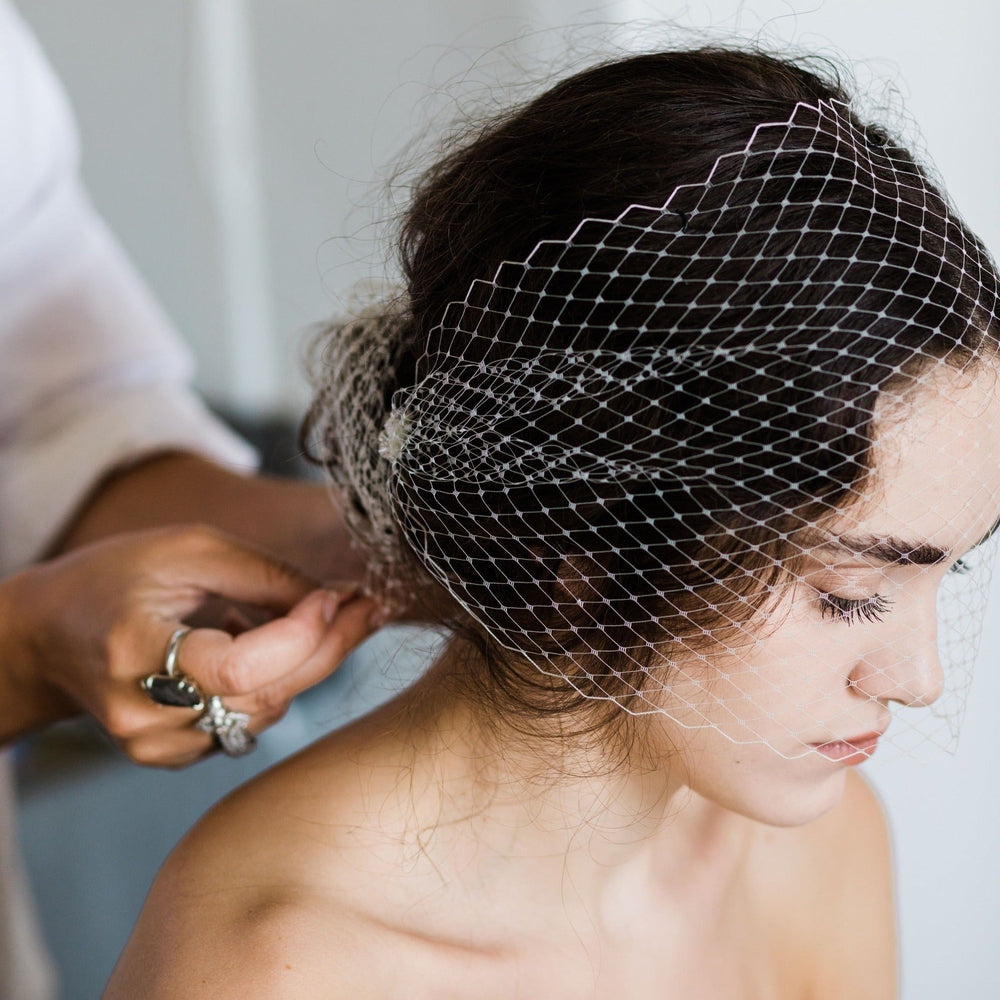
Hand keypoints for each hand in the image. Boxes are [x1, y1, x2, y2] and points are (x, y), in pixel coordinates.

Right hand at [1, 525, 376, 763]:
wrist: (48, 636)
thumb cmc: (116, 578)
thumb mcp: (189, 551)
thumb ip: (266, 576)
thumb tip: (339, 599)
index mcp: (133, 651)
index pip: (239, 668)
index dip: (302, 634)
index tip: (341, 596)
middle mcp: (142, 714)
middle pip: (266, 695)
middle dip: (330, 647)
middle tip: (369, 606)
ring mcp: (154, 746)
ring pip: (268, 712)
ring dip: (304, 663)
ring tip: (295, 614)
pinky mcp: (169, 757)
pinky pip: (250, 724)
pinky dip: (271, 684)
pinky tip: (252, 646)